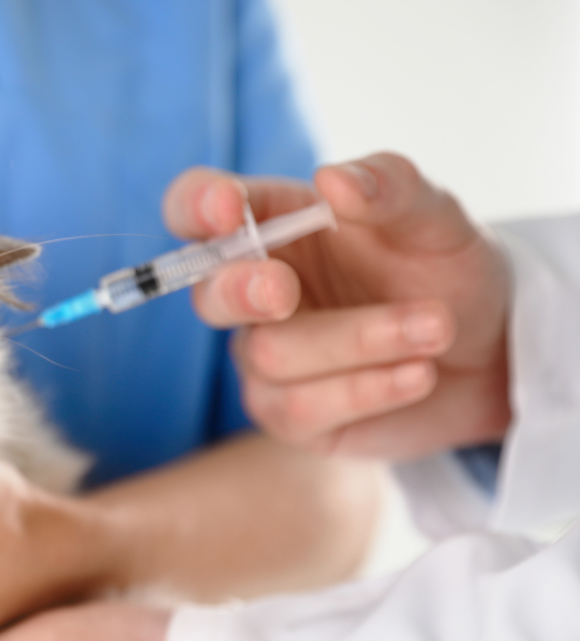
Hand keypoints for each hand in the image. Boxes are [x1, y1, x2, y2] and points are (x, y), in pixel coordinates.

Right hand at [163, 153, 511, 457]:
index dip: (194, 206)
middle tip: (284, 290)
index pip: (194, 209)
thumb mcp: (435, 218)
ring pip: (271, 354)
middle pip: (207, 296)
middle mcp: (253, 291)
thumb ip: (390, 186)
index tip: (225, 209)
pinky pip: (300, 406)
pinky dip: (367, 388)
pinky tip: (417, 374)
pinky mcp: (290, 415)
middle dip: (242, 291)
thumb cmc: (445, 272)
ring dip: (360, 339)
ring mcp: (266, 356)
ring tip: (434, 328)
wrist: (491, 352)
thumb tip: (333, 179)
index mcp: (271, 226)